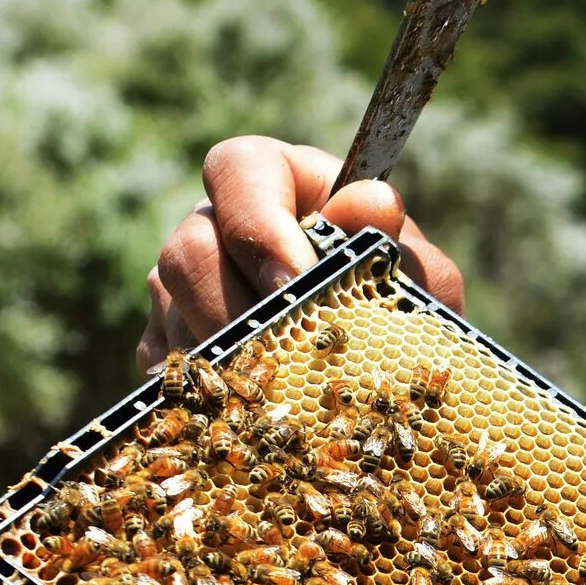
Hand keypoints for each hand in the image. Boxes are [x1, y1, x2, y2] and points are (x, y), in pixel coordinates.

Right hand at [136, 137, 465, 372]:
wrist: (388, 389)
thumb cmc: (406, 317)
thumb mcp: (420, 282)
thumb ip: (398, 246)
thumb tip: (372, 204)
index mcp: (280, 185)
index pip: (236, 169)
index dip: (256, 223)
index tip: (297, 280)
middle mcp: (217, 226)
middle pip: (188, 250)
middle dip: (243, 315)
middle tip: (293, 360)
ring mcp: (182, 289)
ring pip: (172, 317)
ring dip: (231, 363)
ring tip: (287, 394)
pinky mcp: (166, 347)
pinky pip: (165, 370)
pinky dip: (210, 396)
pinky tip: (254, 416)